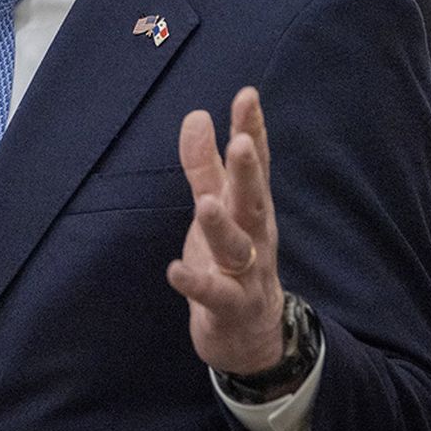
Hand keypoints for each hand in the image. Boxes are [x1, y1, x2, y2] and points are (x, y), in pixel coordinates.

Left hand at [166, 86, 285, 375]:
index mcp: (252, 208)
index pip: (254, 164)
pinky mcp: (230, 306)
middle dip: (249, 172)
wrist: (251, 335)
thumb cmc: (232, 260)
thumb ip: (204, 166)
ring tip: (206, 204)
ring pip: (237, 247)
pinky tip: (175, 270)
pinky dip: (195, 282)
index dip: (252, 130)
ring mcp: (246, 274)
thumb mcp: (217, 207)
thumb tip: (197, 114)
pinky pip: (213, 294)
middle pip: (254, 200)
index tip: (247, 95)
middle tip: (242, 141)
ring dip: (221, 225)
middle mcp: (256, 237)